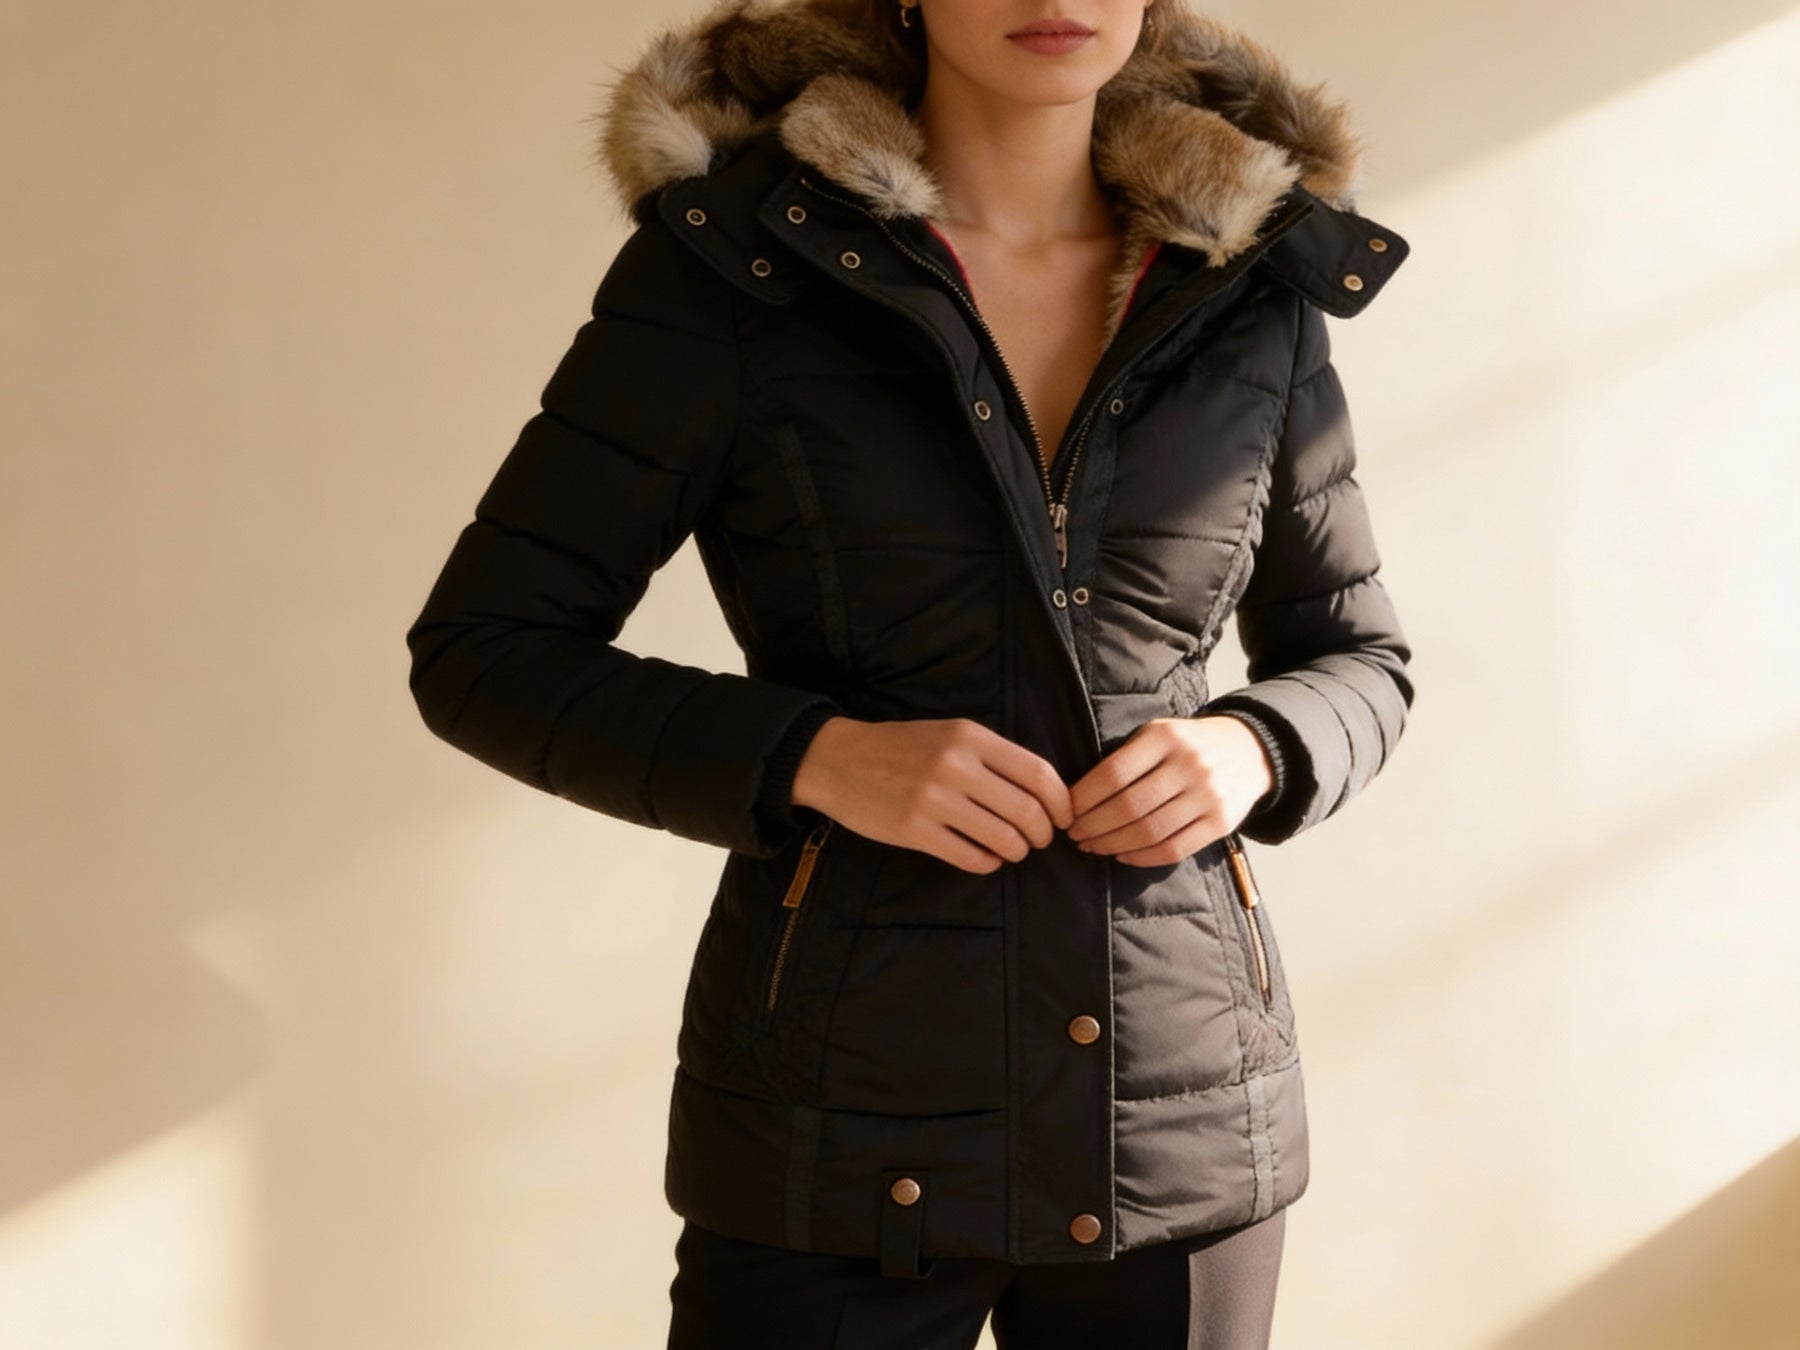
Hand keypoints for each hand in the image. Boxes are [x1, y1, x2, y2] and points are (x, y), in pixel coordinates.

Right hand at [792, 716, 1075, 873]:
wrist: (837, 760)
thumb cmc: (901, 747)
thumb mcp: (949, 734)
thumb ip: (992, 757)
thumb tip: (1043, 793)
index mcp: (970, 737)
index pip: (1038, 773)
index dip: (1061, 802)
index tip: (1064, 817)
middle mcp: (956, 765)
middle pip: (1027, 811)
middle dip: (1043, 833)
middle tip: (1040, 840)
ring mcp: (934, 799)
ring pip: (1003, 838)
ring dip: (1017, 850)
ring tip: (1012, 849)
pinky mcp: (913, 830)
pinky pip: (970, 857)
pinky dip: (988, 863)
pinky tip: (985, 858)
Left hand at [1064, 717, 1273, 866]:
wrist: (1249, 750)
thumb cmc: (1188, 744)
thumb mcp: (1158, 733)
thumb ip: (1125, 758)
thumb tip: (1077, 797)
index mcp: (1165, 737)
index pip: (1112, 773)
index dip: (1083, 798)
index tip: (1066, 811)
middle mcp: (1188, 764)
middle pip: (1128, 806)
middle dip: (1093, 826)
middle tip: (1075, 835)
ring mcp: (1207, 796)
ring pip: (1149, 831)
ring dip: (1112, 844)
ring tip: (1093, 846)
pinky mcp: (1221, 823)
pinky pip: (1174, 849)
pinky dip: (1142, 857)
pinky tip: (1122, 855)